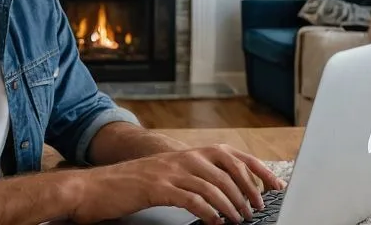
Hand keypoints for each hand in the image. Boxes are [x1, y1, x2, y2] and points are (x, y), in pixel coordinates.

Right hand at [67, 144, 286, 223]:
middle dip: (248, 190)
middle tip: (257, 208)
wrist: (95, 187)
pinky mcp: (157, 188)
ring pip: (213, 185)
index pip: (231, 155)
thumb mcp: (166, 175)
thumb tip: (226, 193)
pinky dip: (209, 212)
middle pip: (228, 169)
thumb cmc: (130, 185)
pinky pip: (191, 199)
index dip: (257, 169)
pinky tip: (214, 222)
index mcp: (186, 154)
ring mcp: (169, 172)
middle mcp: (181, 158)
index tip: (275, 185)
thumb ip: (193, 178)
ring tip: (239, 219)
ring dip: (232, 205)